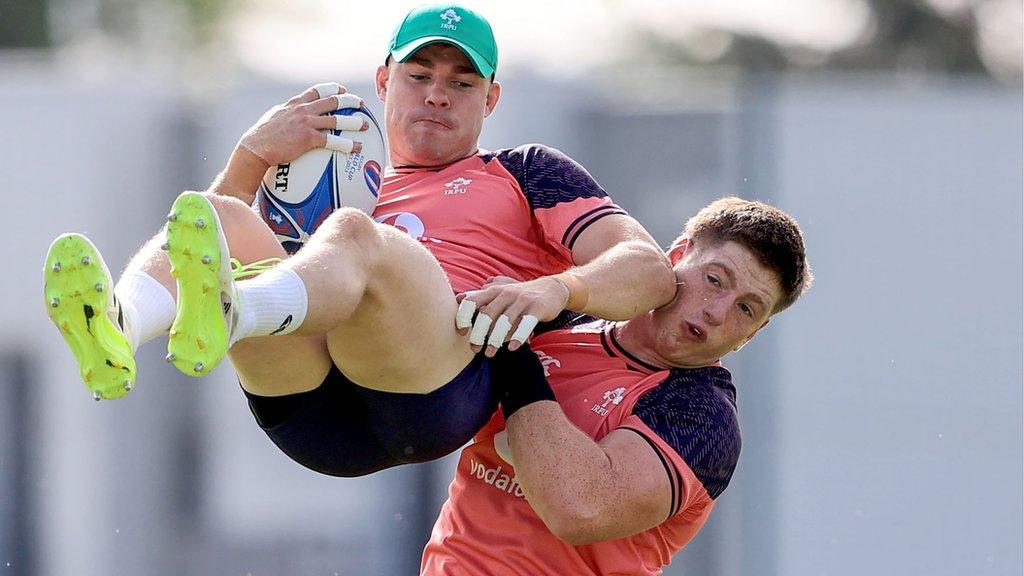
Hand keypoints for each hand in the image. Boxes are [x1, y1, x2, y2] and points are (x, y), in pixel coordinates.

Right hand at [238, 82, 367, 167]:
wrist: (256, 148)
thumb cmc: (261, 137)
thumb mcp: (274, 119)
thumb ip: (285, 116)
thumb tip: (290, 119)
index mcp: (295, 104)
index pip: (317, 91)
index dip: (332, 89)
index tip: (342, 89)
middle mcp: (303, 110)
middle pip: (332, 101)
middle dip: (349, 100)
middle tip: (361, 104)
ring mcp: (307, 123)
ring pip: (337, 120)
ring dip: (354, 122)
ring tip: (365, 125)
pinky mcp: (309, 139)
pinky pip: (333, 141)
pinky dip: (347, 144)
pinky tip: (357, 148)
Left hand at [455, 275, 569, 356]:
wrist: (552, 289)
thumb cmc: (520, 294)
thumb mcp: (500, 291)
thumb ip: (480, 296)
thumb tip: (458, 299)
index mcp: (494, 290)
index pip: (472, 301)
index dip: (464, 316)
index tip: (462, 332)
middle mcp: (506, 294)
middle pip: (487, 314)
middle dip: (478, 333)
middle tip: (474, 349)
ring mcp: (522, 300)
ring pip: (505, 322)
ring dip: (495, 340)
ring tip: (489, 353)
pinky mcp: (537, 308)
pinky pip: (526, 324)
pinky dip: (518, 337)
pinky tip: (512, 348)